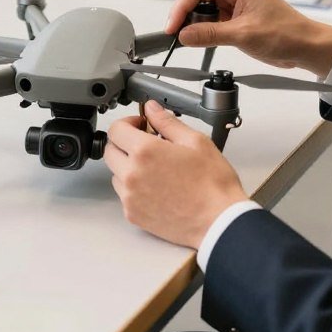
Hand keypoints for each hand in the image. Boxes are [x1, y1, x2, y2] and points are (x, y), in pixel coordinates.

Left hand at [104, 101, 248, 248]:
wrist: (220, 222)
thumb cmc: (213, 185)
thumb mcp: (195, 142)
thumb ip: (167, 122)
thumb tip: (152, 109)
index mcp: (145, 152)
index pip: (116, 129)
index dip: (128, 123)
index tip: (141, 125)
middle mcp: (132, 174)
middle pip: (111, 151)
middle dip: (125, 143)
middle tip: (147, 144)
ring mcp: (130, 197)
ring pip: (116, 173)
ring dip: (128, 166)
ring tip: (155, 168)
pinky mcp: (133, 214)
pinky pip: (124, 194)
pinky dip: (134, 188)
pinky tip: (156, 187)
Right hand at [165, 0, 331, 78]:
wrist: (306, 47)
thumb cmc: (287, 34)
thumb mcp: (243, 35)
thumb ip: (209, 34)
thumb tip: (183, 35)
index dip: (181, 7)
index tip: (172, 27)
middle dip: (185, 16)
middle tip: (176, 35)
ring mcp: (235, 1)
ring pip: (202, 10)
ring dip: (194, 24)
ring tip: (188, 39)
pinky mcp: (235, 15)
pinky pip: (211, 20)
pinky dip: (203, 30)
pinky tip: (198, 39)